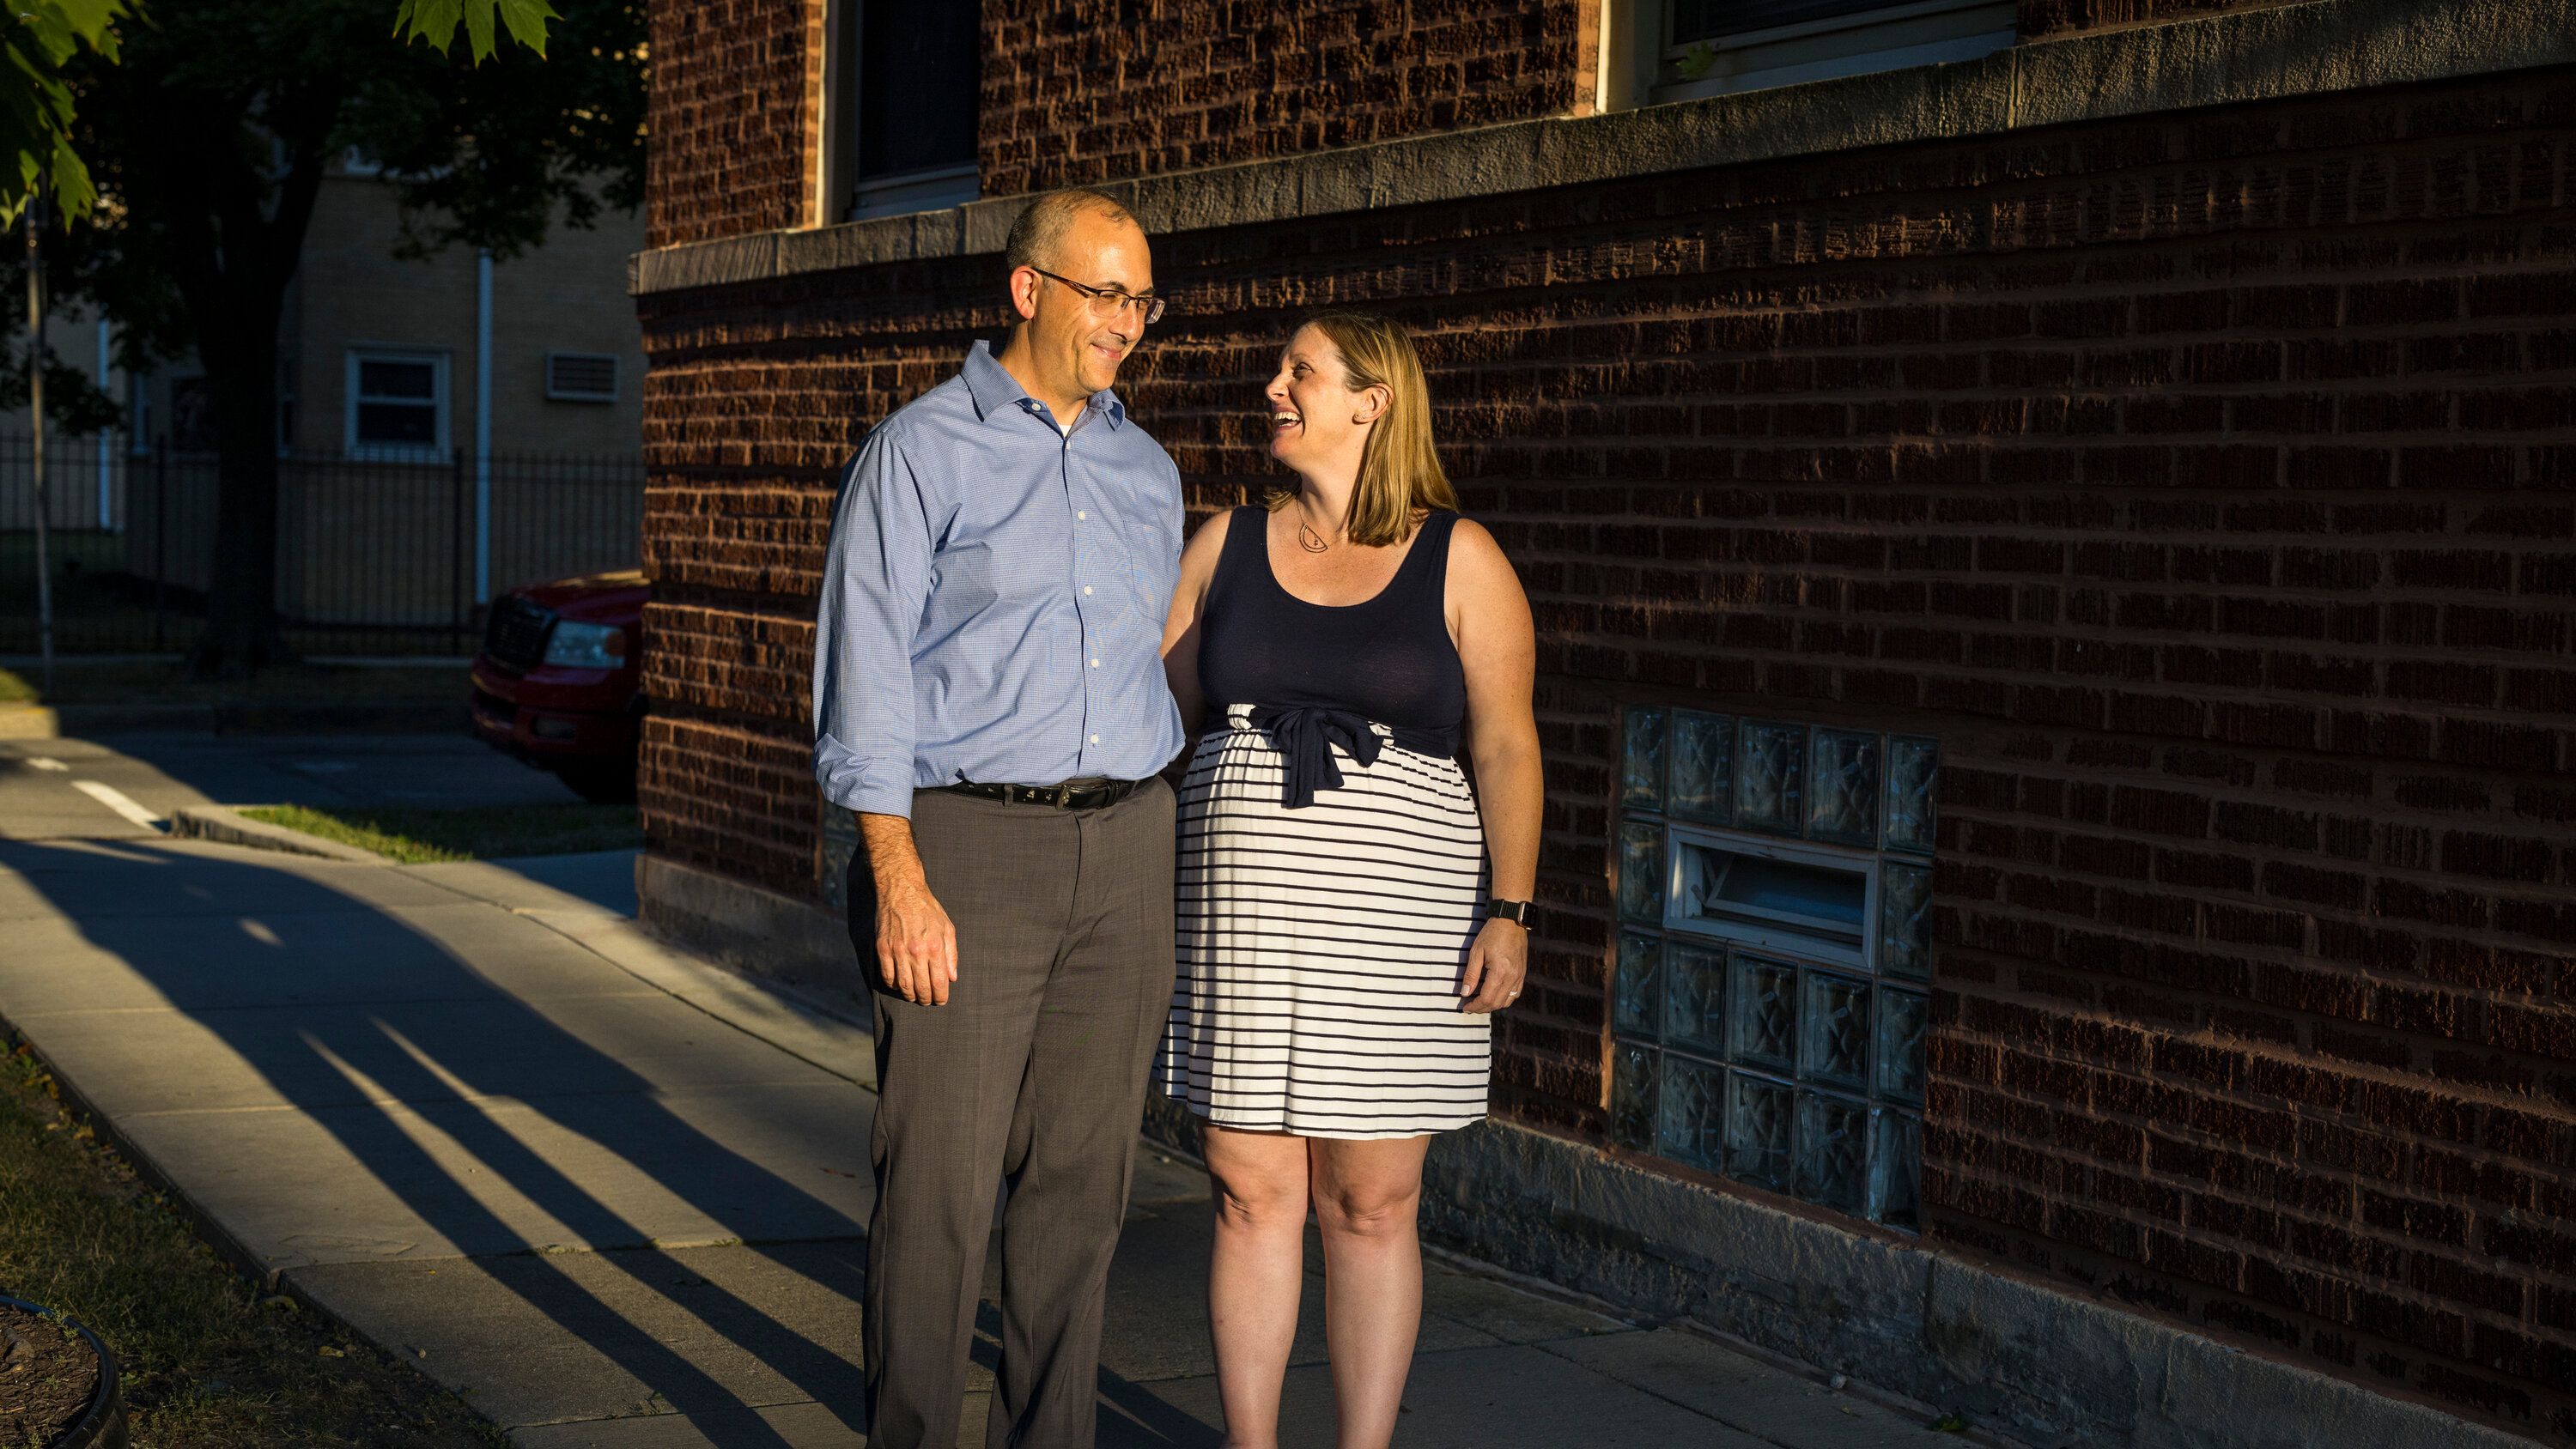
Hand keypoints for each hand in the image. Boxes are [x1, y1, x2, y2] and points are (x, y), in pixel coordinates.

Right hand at [874, 870, 958, 1004]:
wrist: (901, 891)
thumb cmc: (927, 909)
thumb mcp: (947, 927)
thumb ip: (951, 954)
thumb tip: (952, 977)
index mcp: (935, 946)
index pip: (939, 982)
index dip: (940, 996)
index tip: (941, 1000)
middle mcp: (916, 951)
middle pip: (921, 987)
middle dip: (925, 999)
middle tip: (927, 1001)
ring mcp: (897, 950)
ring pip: (903, 985)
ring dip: (910, 995)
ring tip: (914, 996)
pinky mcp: (883, 948)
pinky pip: (887, 975)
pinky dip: (893, 984)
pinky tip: (899, 984)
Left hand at [1459, 918, 1526, 1013]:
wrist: (1511, 921)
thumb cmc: (1491, 934)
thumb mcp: (1476, 952)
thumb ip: (1470, 975)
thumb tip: (1465, 993)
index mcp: (1500, 972)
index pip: (1486, 999)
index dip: (1474, 1006)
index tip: (1465, 1007)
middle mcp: (1513, 977)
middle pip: (1497, 1003)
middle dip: (1482, 1008)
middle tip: (1470, 1007)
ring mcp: (1520, 976)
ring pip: (1507, 1001)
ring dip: (1493, 1005)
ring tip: (1480, 1003)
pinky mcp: (1522, 973)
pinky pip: (1515, 993)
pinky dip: (1504, 999)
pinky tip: (1494, 995)